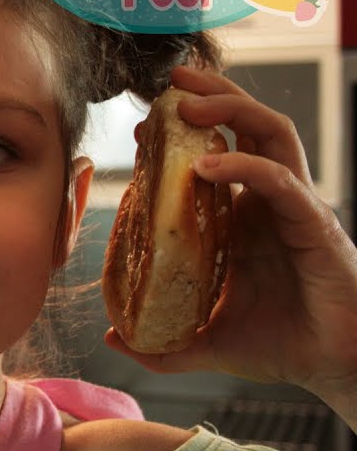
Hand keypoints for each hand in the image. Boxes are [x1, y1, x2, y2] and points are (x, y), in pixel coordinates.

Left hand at [106, 65, 356, 409]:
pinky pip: (282, 181)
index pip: (217, 153)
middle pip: (248, 124)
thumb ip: (162, 344)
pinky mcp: (315, 226)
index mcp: (245, 217)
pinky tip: (207, 167)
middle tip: (170, 82)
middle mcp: (271, 201)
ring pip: (271, 134)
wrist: (334, 368)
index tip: (141, 129)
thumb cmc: (281, 345)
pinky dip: (245, 167)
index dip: (181, 135)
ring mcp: (296, 207)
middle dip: (212, 95)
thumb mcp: (207, 343)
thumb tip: (115, 339)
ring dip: (229, 110)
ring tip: (184, 105)